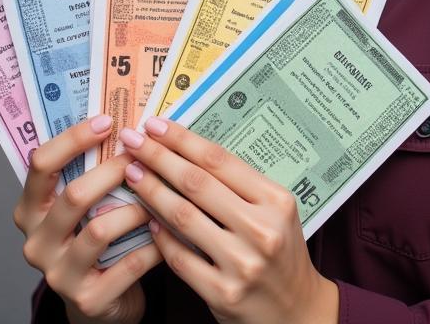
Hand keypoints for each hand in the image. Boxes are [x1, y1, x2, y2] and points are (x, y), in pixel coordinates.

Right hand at [14, 115, 163, 323]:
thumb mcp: (87, 205)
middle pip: (73, 195)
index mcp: (31, 209)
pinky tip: (169, 229)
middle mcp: (36, 242)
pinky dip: (153, 243)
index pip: (41, 164)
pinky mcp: (87, 299)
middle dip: (114, 170)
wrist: (102, 300)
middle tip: (143, 156)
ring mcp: (58, 274)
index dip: (73, 138)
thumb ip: (93, 172)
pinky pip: (127, 264)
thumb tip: (133, 124)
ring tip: (161, 196)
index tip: (108, 120)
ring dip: (137, 208)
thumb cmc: (97, 237)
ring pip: (100, 229)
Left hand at [119, 117, 338, 323]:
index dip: (182, 139)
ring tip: (131, 173)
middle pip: (197, 183)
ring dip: (151, 191)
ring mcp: (242, 264)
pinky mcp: (223, 294)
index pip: (220, 160)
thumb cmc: (281, 252)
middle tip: (132, 141)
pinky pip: (180, 258)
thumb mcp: (275, 211)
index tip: (155, 124)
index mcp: (276, 200)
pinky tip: (147, 219)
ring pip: (183, 217)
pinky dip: (160, 237)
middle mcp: (261, 229)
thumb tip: (188, 151)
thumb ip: (240, 186)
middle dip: (159, 157)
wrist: (298, 311)